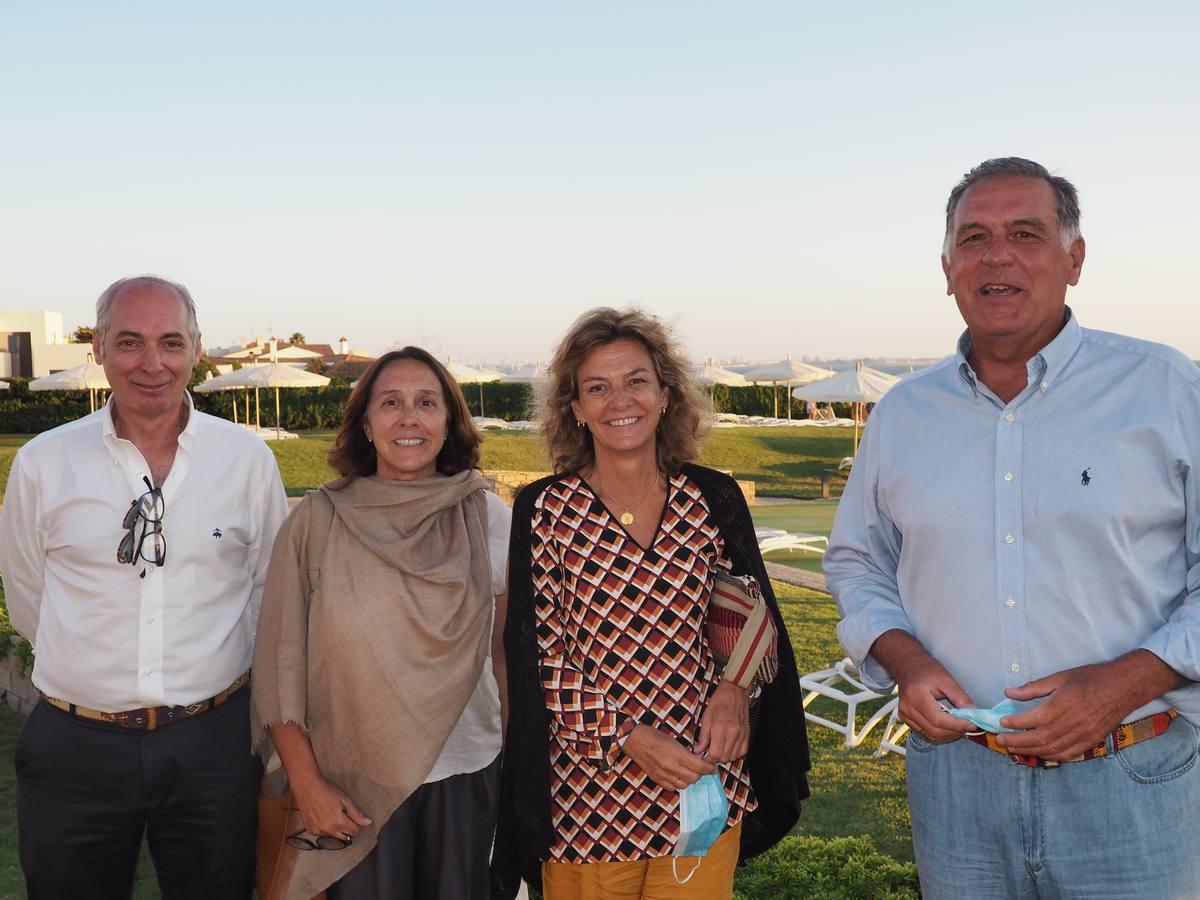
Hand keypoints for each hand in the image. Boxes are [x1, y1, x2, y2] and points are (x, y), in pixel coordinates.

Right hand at [291, 774, 372, 840]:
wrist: (307, 787)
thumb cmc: (327, 791)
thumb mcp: (345, 800)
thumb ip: (356, 814)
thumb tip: (368, 823)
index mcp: (338, 823)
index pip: (354, 832)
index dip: (355, 824)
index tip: (351, 816)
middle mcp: (327, 831)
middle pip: (343, 837)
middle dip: (346, 829)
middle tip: (342, 815)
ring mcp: (317, 832)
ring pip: (332, 836)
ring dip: (335, 829)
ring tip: (331, 814)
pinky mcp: (309, 830)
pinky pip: (321, 834)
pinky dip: (325, 828)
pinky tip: (322, 816)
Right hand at [622, 725, 716, 790]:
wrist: (634, 740)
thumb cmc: (654, 736)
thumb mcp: (673, 740)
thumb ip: (686, 752)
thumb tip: (699, 760)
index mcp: (676, 754)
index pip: (699, 767)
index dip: (709, 769)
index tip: (713, 768)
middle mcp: (671, 767)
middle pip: (694, 778)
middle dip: (700, 774)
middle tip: (701, 768)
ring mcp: (663, 775)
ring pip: (684, 785)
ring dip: (689, 779)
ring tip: (688, 771)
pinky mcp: (656, 779)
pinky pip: (673, 787)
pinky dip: (678, 783)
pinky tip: (677, 775)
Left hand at [695, 680, 749, 762]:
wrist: (734, 692)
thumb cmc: (718, 703)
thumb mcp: (706, 718)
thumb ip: (703, 737)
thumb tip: (698, 751)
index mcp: (720, 729)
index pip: (715, 755)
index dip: (708, 760)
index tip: (703, 758)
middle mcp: (733, 734)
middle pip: (724, 758)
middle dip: (715, 759)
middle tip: (709, 753)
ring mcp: (742, 735)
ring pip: (733, 757)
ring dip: (725, 757)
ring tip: (719, 749)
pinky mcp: (748, 735)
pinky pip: (743, 752)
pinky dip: (735, 753)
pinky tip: (729, 747)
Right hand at [871, 630, 974, 743]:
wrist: (907, 666)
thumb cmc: (926, 669)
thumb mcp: (946, 679)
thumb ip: (960, 697)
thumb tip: (973, 713)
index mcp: (916, 695)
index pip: (938, 719)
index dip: (957, 725)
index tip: (973, 724)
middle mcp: (907, 708)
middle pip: (935, 730)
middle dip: (956, 731)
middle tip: (970, 725)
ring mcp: (905, 715)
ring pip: (931, 735)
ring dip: (949, 734)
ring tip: (961, 724)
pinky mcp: (906, 719)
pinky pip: (926, 733)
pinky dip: (941, 732)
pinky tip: (949, 724)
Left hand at [998, 652, 1183, 760]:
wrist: (1124, 687)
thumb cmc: (1091, 678)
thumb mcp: (1060, 677)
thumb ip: (1034, 688)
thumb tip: (1009, 692)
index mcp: (1062, 705)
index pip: (1032, 720)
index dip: (1014, 723)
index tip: (1001, 723)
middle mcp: (1072, 723)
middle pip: (1039, 739)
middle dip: (1017, 742)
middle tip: (1000, 740)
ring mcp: (1083, 735)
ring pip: (1051, 749)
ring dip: (1030, 751)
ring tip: (1014, 749)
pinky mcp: (1091, 742)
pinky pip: (1068, 754)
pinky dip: (1051, 756)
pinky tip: (1039, 753)